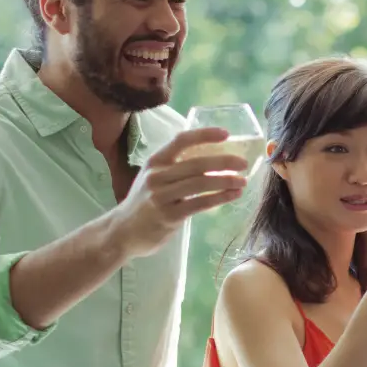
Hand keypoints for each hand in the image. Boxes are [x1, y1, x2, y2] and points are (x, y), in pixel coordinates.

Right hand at [110, 127, 250, 257]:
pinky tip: (233, 195)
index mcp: (155, 161)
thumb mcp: (154, 178)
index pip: (181, 140)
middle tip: (243, 163)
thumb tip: (212, 161)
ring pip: (200, 184)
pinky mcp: (168, 216)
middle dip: (223, 162)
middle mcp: (157, 175)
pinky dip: (219, 198)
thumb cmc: (144, 203)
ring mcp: (161, 196)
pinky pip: (199, 204)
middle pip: (196, 164)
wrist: (122, 232)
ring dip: (225, 181)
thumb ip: (176, 168)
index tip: (226, 134)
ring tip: (242, 181)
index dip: (204, 135)